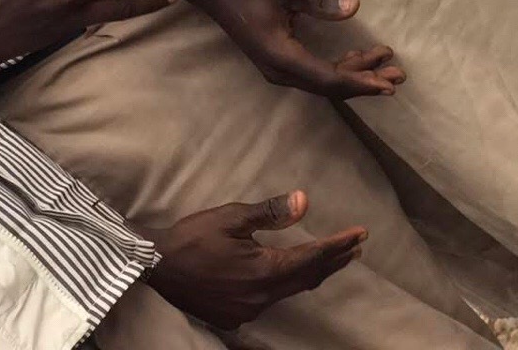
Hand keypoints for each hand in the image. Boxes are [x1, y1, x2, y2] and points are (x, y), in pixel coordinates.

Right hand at [148, 191, 364, 330]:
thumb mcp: (231, 217)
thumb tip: (305, 202)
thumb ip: (269, 212)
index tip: (360, 235)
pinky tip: (288, 275)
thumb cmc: (193, 237)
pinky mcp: (237, 317)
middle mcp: (263, 296)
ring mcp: (250, 311)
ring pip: (291, 291)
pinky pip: (271, 299)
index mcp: (264, 271)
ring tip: (331, 258)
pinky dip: (287, 284)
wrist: (157, 267)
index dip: (338, 246)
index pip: (312, 258)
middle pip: (307, 278)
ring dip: (312, 272)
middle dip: (333, 261)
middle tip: (357, 247)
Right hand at [184, 0, 403, 99]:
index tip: (388, 82)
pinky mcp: (279, 62)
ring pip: (323, 80)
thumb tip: (356, 7)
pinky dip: (339, 68)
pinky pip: (314, 73)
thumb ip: (320, 0)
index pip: (329, 79)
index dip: (361, 82)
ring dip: (355, 73)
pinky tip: (356, 55)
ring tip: (385, 64)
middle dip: (365, 80)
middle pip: (330, 86)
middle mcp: (281, 71)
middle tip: (398, 74)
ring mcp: (278, 69)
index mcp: (282, 56)